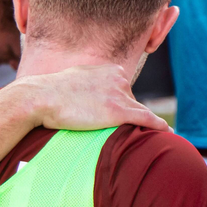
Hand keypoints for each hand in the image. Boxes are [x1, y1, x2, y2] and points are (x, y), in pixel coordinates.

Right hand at [11, 63, 168, 131]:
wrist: (40, 97)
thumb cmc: (50, 92)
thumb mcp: (74, 77)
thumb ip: (88, 80)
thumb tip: (85, 88)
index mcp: (109, 69)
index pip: (124, 90)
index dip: (117, 105)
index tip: (112, 117)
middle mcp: (119, 78)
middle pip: (131, 101)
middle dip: (124, 115)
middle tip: (108, 129)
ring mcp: (120, 94)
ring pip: (138, 112)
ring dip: (141, 124)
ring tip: (140, 136)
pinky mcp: (119, 111)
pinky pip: (146, 119)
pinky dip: (158, 125)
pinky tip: (166, 131)